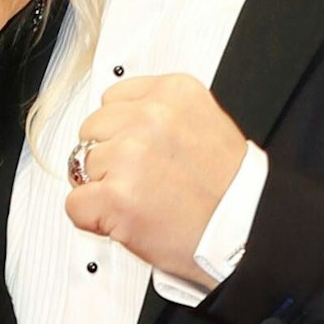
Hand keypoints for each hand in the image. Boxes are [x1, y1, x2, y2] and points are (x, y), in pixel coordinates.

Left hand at [64, 74, 247, 285]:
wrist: (248, 231)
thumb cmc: (230, 190)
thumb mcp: (205, 123)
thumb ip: (162, 115)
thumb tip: (121, 121)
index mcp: (175, 92)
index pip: (114, 99)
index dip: (122, 131)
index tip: (140, 151)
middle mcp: (151, 117)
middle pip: (92, 129)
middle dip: (108, 157)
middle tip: (141, 181)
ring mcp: (131, 155)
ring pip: (81, 165)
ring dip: (102, 187)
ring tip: (141, 201)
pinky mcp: (117, 196)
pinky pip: (75, 204)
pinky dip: (93, 218)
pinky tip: (125, 220)